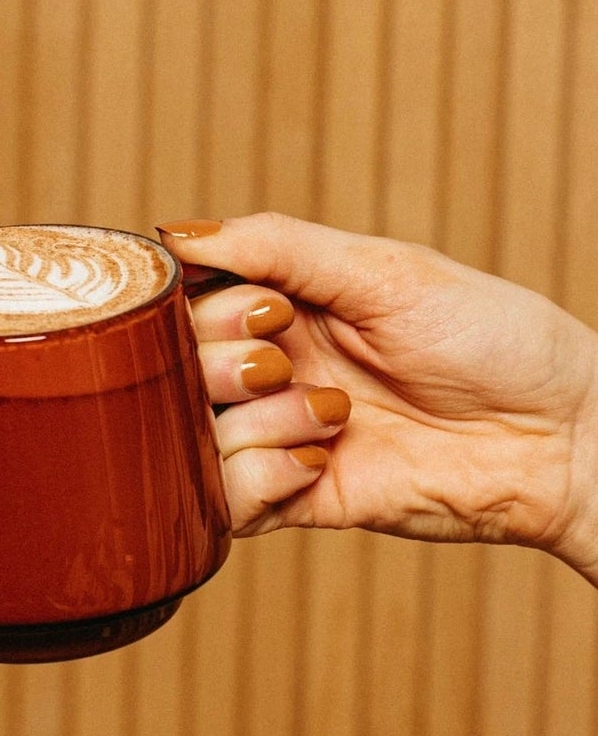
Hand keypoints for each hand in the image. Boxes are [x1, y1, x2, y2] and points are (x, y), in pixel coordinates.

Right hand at [159, 214, 597, 584]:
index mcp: (283, 306)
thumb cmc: (493, 340)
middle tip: (286, 363)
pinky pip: (225, 499)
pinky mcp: (294, 499)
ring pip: (195, 435)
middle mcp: (269, 370)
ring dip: (258, 421)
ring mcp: (277, 436)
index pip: (186, 305)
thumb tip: (175, 236)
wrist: (563, 438)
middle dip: (224, 363)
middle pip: (176, 370)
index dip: (203, 309)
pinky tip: (321, 461)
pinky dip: (259, 477)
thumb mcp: (385, 271)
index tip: (265, 311)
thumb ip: (276, 247)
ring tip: (332, 417)